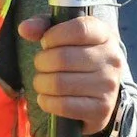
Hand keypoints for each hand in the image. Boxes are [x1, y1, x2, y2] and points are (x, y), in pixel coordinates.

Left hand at [18, 11, 125, 135]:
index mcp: (105, 35)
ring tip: (42, 81)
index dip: (54, 35)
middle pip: (63, 58)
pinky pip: (64, 106)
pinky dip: (47, 102)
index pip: (79, 29)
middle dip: (41, 61)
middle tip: (41, 65)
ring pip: (60, 83)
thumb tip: (24, 29)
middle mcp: (111, 60)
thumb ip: (44, 27)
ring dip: (41, 83)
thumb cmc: (78, 55)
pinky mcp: (101, 109)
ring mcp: (108, 86)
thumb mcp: (66, 35)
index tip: (46, 42)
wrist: (101, 90)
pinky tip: (46, 97)